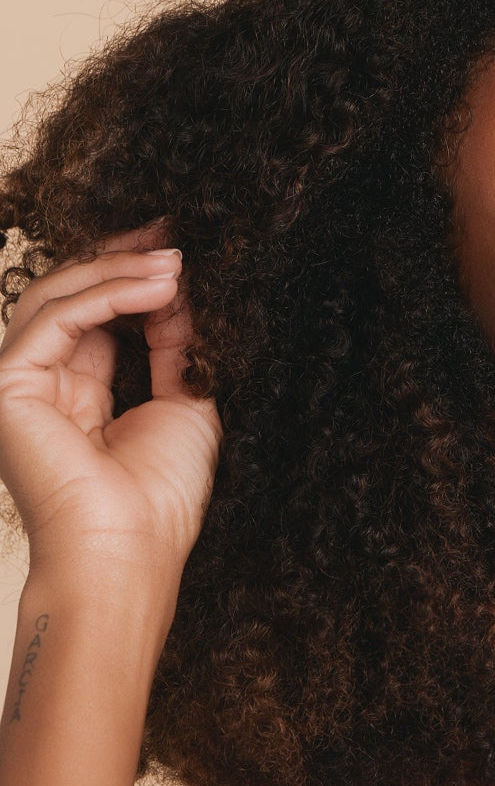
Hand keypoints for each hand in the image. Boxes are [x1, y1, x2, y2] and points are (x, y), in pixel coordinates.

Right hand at [0, 228, 221, 578]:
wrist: (132, 548)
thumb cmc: (162, 495)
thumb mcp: (185, 403)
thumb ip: (176, 348)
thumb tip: (180, 292)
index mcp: (80, 396)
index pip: (100, 319)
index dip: (135, 281)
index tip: (179, 253)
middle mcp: (44, 384)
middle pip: (73, 298)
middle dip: (124, 261)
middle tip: (174, 237)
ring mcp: (20, 382)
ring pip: (59, 297)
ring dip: (120, 270)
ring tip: (175, 259)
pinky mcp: (8, 383)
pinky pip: (57, 317)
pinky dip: (109, 293)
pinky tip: (157, 284)